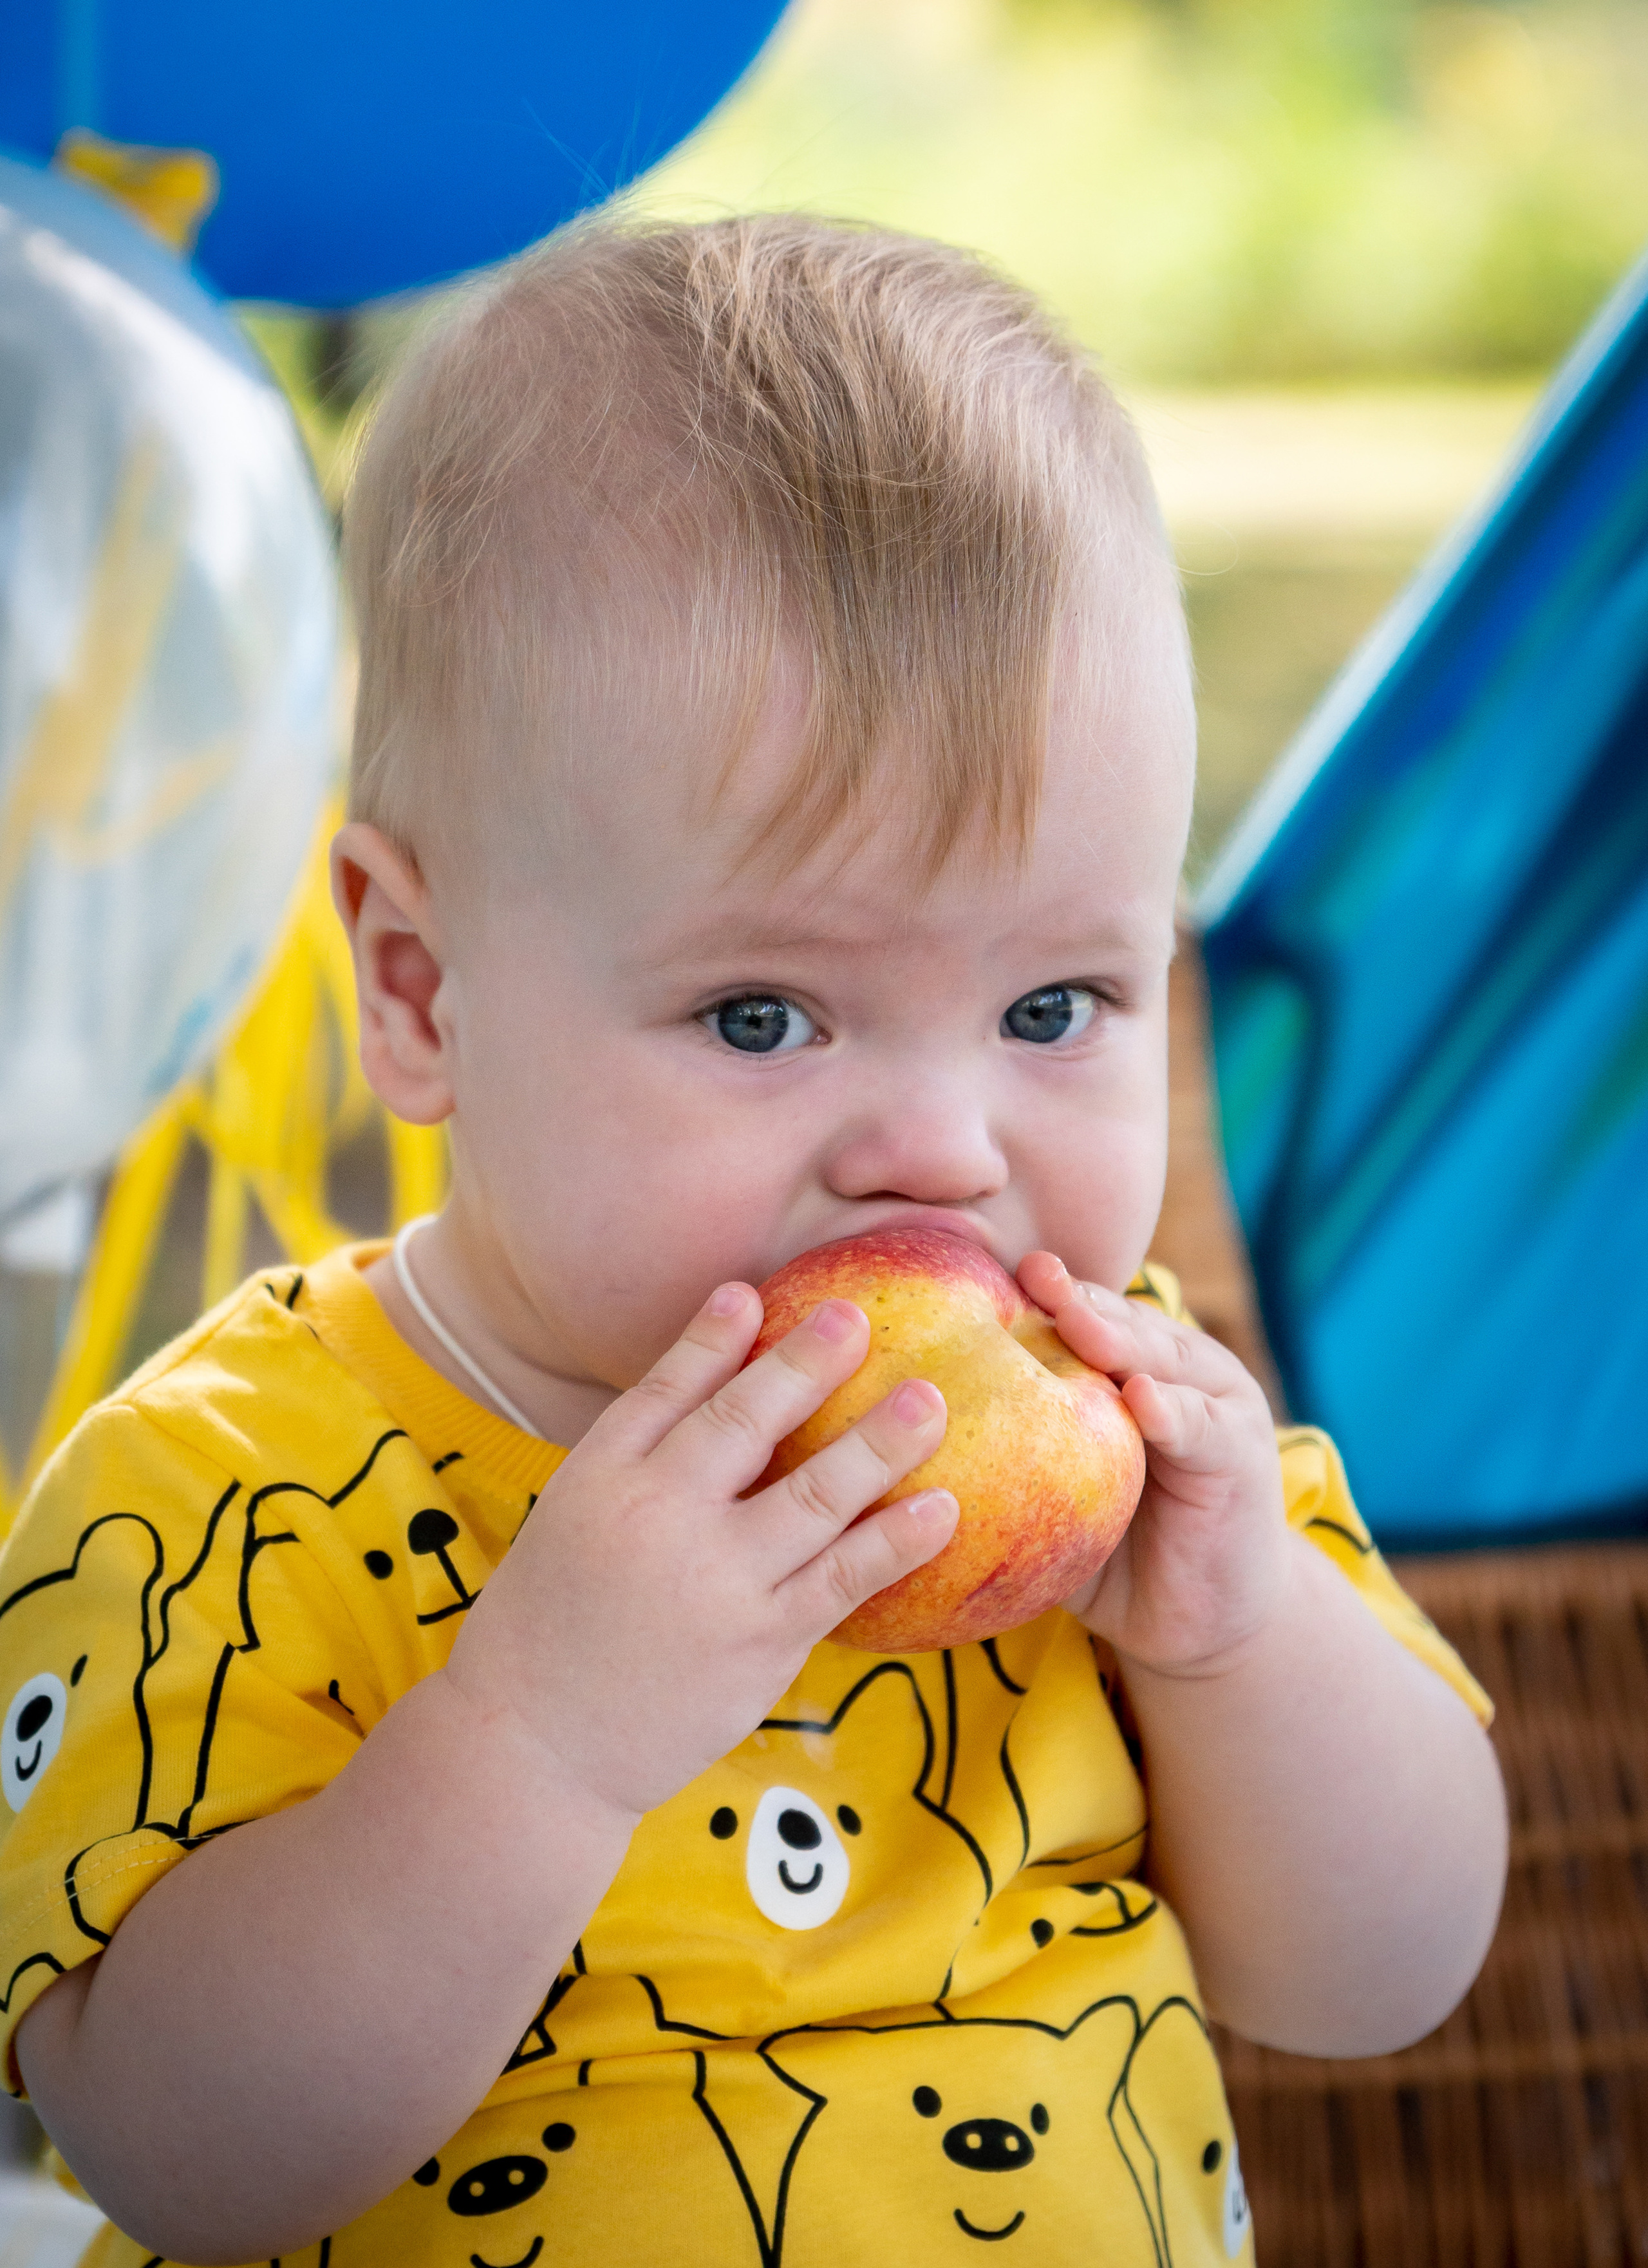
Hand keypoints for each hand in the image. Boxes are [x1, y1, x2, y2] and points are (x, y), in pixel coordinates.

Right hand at [440, 1284, 955, 1819]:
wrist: (537, 1747)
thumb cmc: (555, 1625)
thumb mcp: (572, 1516)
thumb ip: (637, 1448)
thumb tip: (708, 1369)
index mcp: (602, 1477)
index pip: (666, 1389)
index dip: (713, 1338)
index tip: (753, 1293)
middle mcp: (659, 1515)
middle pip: (744, 1421)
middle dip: (806, 1364)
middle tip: (858, 1319)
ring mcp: (716, 1579)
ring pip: (814, 1493)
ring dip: (878, 1441)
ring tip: (930, 1403)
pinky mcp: (762, 1639)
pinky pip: (845, 1578)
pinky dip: (897, 1539)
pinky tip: (943, 1508)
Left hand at [1016, 1253, 1287, 1674]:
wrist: (1196, 1622)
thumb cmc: (1108, 1554)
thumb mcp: (1052, 1499)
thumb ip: (1010, 1457)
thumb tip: (900, 1441)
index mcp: (1124, 1368)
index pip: (1078, 1318)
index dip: (1037, 1295)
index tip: (983, 1273)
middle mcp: (1172, 1372)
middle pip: (1119, 1322)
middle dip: (1074, 1298)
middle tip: (1032, 1273)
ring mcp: (1215, 1405)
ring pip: (1163, 1358)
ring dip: (1120, 1337)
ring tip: (1076, 1319)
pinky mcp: (1242, 1453)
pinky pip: (1201, 1426)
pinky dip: (1175, 1411)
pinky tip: (1143, 1399)